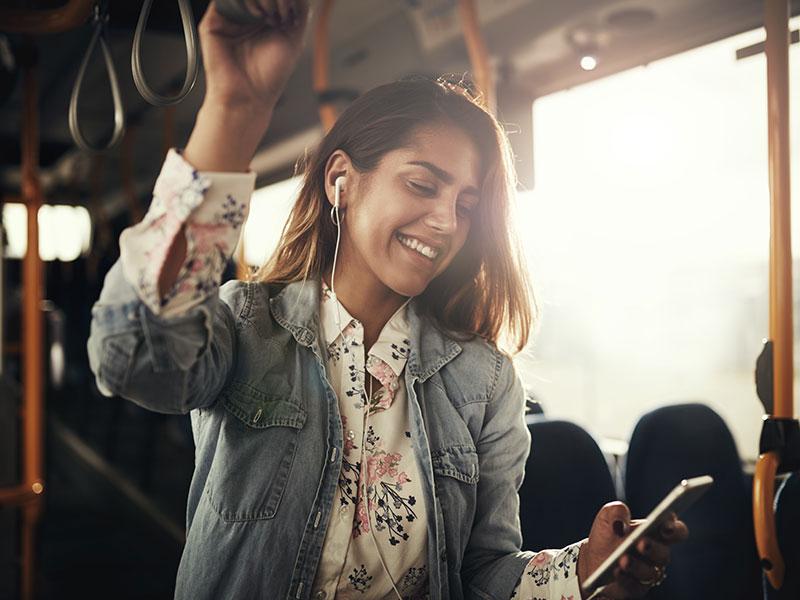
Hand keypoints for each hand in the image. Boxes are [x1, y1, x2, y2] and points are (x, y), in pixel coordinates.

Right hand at [184, 0, 309, 170]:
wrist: (250, 97)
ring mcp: (227, 19)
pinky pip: (224, 2)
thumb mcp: (294, 38)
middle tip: (283, 14)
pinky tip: (259, 17)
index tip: (291, 14)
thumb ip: (299, 11)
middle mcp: (244, 16)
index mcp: (262, 18)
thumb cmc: (270, 75)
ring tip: (272, 18)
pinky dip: (244, 3)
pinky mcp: (212, 24)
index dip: (283, 0)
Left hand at [577, 502, 688, 598]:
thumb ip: (615, 512)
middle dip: (653, 549)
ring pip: (650, 573)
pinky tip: (616, 571)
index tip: (665, 526)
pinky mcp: (636, 588)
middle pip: (664, 554)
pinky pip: (635, 586)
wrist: (592, 560)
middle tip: (642, 543)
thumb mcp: (607, 518)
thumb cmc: (606, 535)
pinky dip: (625, 578)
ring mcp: (647, 572)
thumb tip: (621, 521)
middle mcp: (656, 554)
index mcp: (656, 533)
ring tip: (623, 559)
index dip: (675, 529)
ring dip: (637, 566)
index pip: (677, 531)